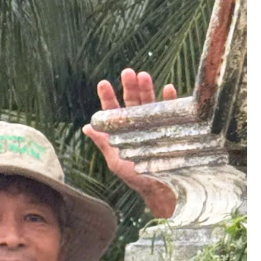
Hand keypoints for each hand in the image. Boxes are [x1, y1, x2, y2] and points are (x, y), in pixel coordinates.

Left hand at [83, 68, 178, 219]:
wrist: (159, 187)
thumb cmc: (135, 175)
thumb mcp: (115, 160)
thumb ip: (104, 142)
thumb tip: (87, 127)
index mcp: (121, 129)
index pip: (113, 110)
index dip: (108, 96)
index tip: (104, 83)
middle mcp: (138, 123)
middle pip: (132, 101)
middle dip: (129, 86)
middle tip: (128, 72)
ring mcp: (155, 122)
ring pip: (150, 102)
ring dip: (147, 88)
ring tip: (143, 75)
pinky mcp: (172, 126)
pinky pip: (171, 110)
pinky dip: (169, 99)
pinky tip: (168, 88)